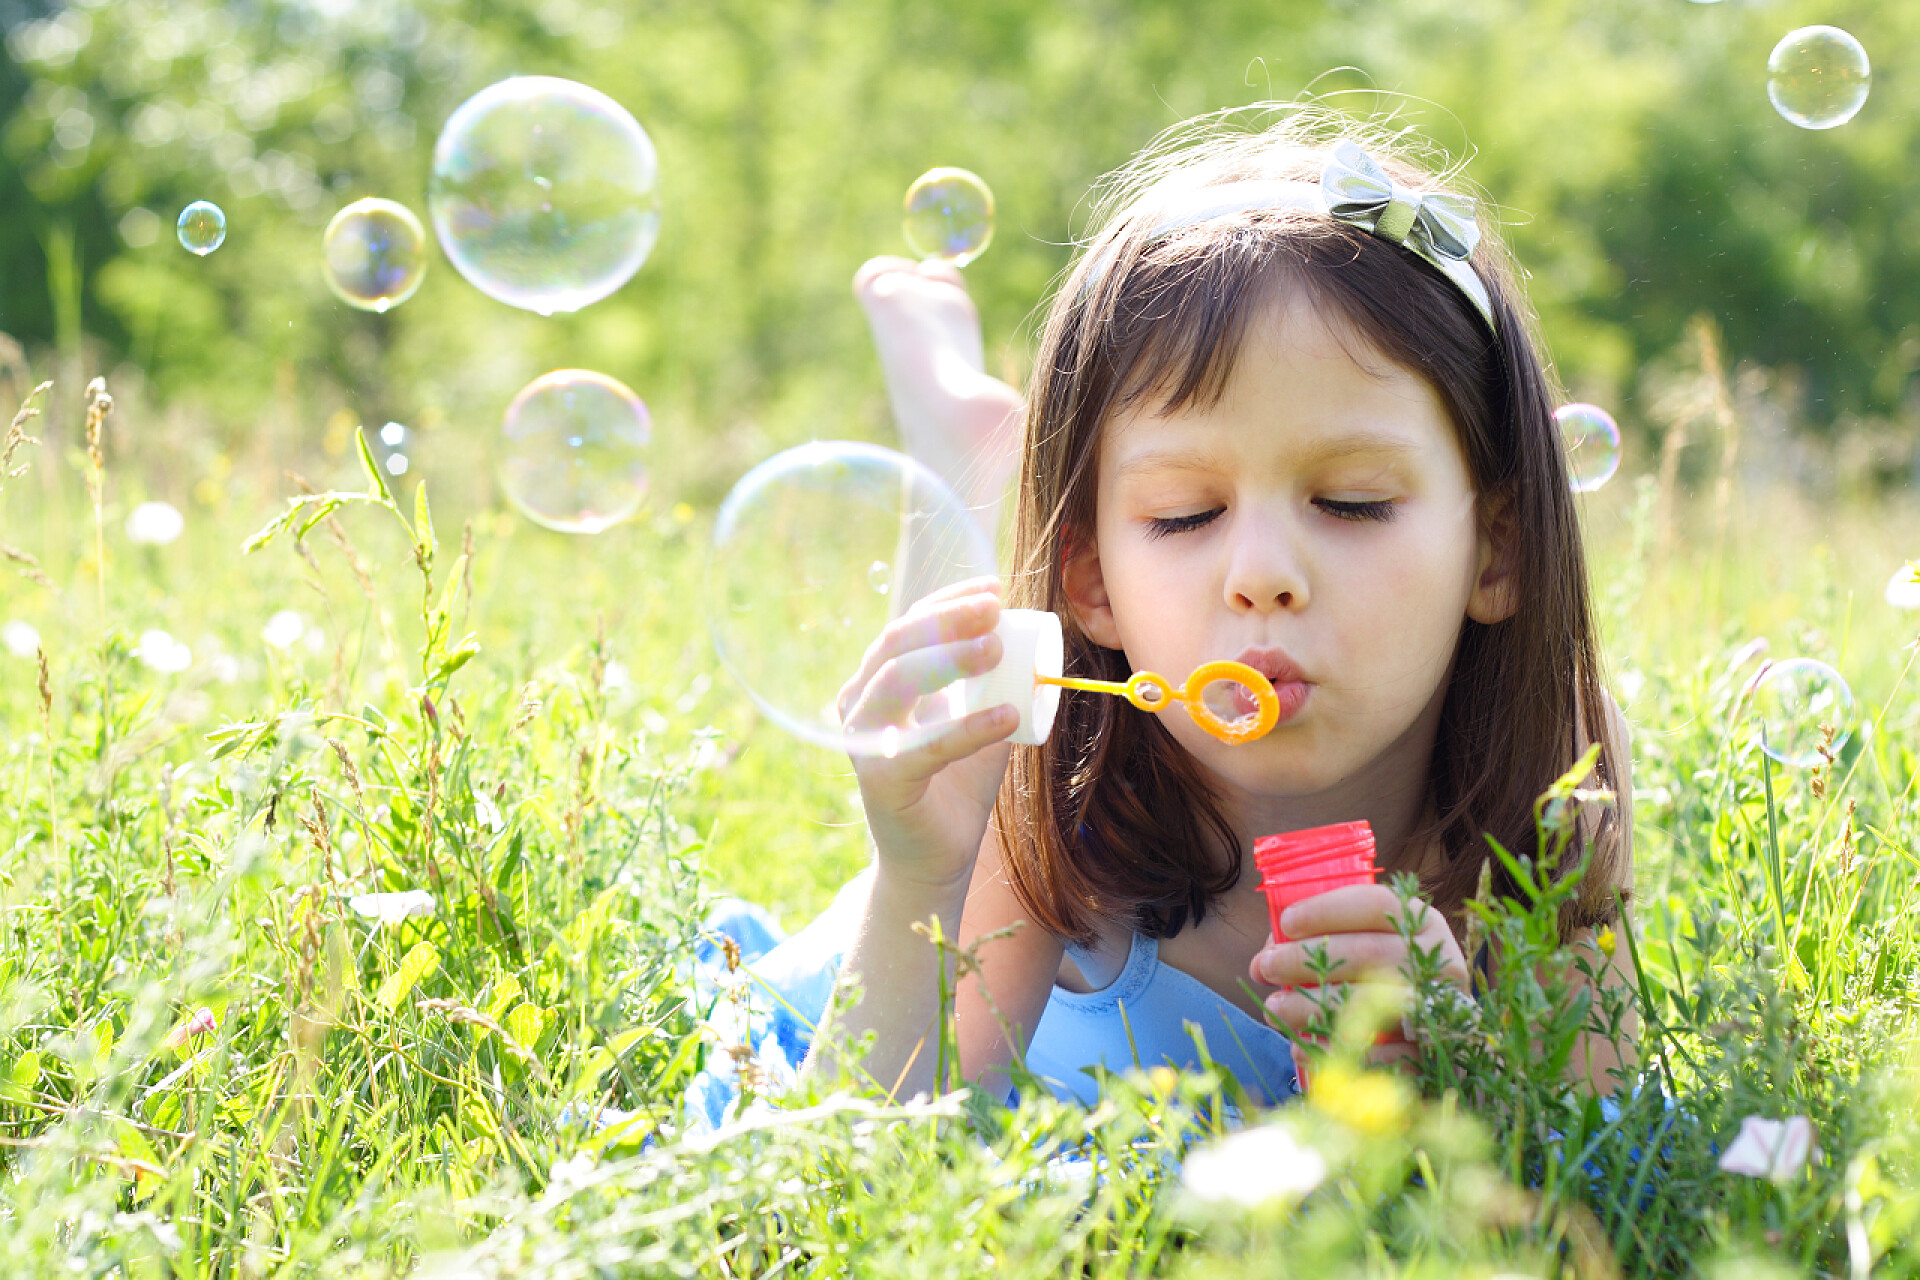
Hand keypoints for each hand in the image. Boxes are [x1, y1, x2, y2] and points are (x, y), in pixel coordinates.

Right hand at [837, 578, 1019, 891]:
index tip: (995, 590)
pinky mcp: (880, 779)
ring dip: (949, 659)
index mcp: (879, 682)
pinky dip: (968, 727)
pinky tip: (1008, 717)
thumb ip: (993, 684)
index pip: (908, 624)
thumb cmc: (956, 784)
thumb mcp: (979, 719)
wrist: (936, 857)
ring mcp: (863, 741)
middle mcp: (860, 704)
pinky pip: (925, 745)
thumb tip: (1032, 640)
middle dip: (946, 619)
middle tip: (995, 611)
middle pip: (896, 642)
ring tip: (998, 650)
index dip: (948, 600)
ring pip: (896, 682)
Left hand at [1250, 885, 1469, 1071]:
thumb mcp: (1364, 947)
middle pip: (1366, 952)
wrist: (1440, 1038)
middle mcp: (1438, 960)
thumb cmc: (1384, 981)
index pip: (1375, 904)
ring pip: (1368, 1002)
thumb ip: (1316, 943)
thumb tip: (1263, 960)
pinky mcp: (1432, 1053)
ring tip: (1274, 1009)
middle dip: (1305, 960)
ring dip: (1311, 1006)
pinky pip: (1380, 1053)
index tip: (1286, 922)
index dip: (1326, 910)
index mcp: (1421, 923)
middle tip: (1267, 967)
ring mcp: (1439, 1008)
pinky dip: (1336, 1050)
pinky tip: (1303, 1048)